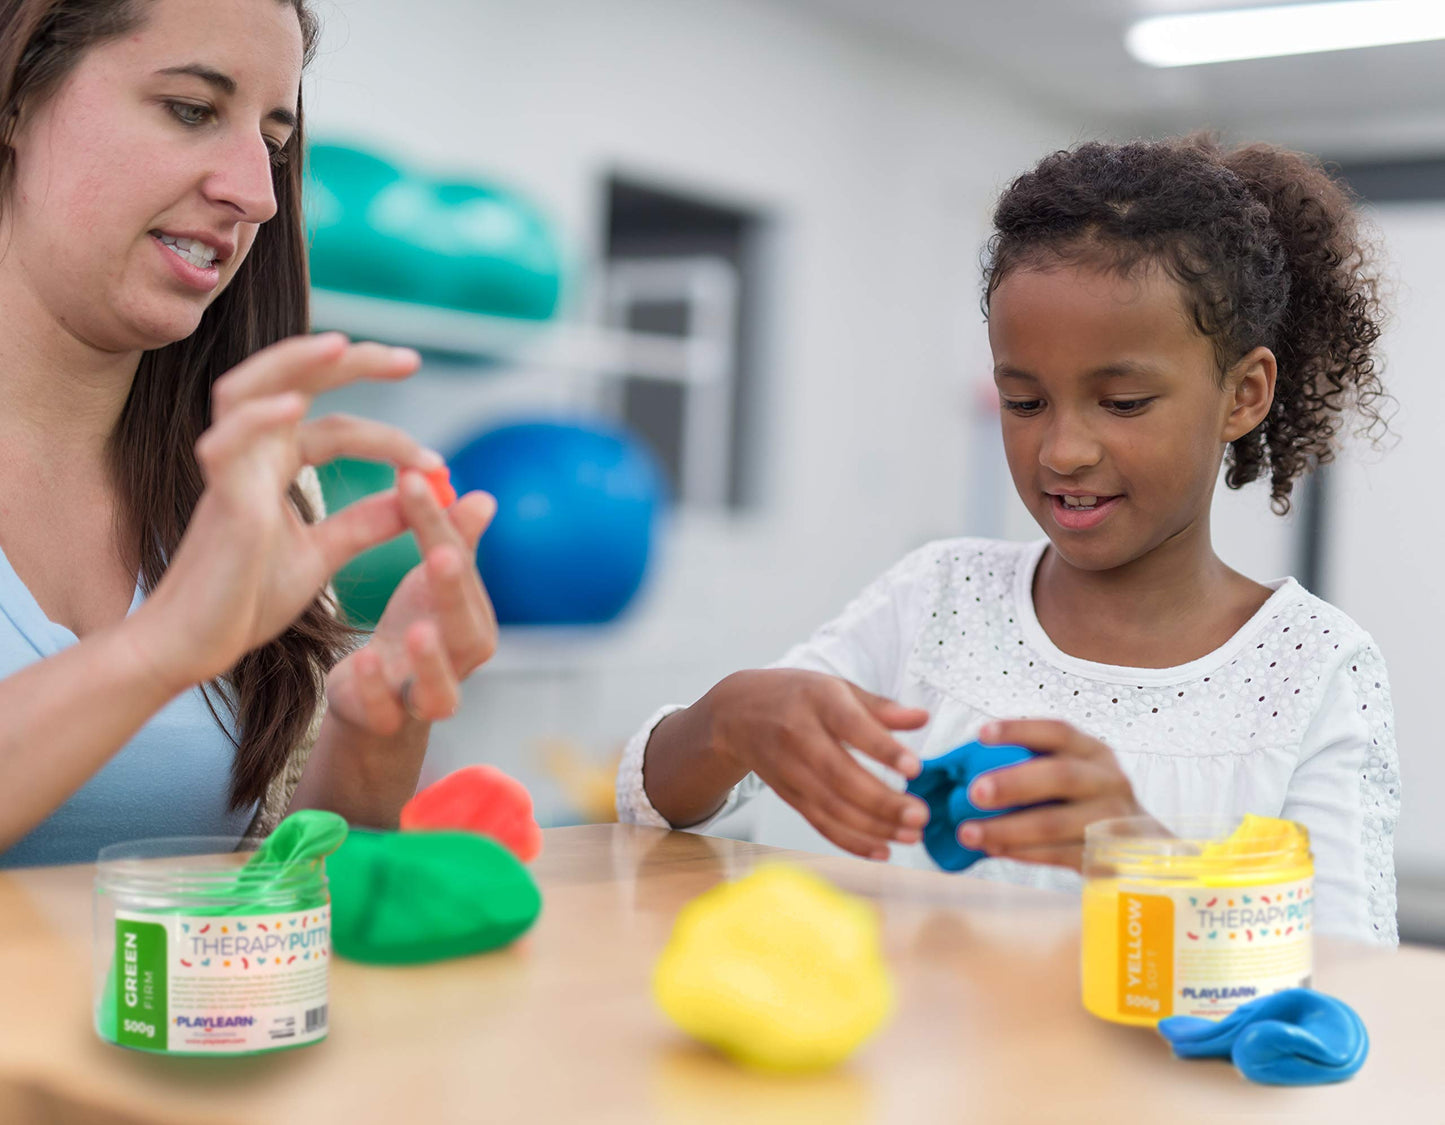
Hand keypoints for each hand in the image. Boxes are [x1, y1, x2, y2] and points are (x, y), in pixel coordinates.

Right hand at [134, 333, 435, 687]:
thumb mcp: (323, 554)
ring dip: (293, 362)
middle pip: (293, 381)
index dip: (390, 439)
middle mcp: (250, 456)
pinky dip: (259, 419)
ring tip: (342, 346)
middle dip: (350, 362)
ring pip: (247, 390)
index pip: (336, 427)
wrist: (196, 646)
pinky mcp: (217, 500)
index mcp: (275, 466)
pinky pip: (226, 444)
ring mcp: (228, 472)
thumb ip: (366, 523)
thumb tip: (418, 497)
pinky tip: (294, 406)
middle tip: (410, 358)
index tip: (438, 464)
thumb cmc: (246, 599)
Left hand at [324, 471, 498, 733]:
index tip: (413, 480)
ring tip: (417, 630)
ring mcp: (428, 696)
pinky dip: (377, 689)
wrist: (379, 701)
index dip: (439, 524)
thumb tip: (483, 497)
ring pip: (441, 687)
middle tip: (440, 553)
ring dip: (430, 659)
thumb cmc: (413, 631)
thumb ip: (452, 542)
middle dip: (454, 591)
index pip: (459, 565)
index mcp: (474, 619)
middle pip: (467, 628)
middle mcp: (461, 659)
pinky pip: (387, 712)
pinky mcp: (388, 720)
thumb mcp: (430, 584)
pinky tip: (362, 659)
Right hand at [703, 669, 930, 860]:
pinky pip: (819, 822)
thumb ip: (880, 706)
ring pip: (831, 806)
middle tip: (919, 816)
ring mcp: (790, 769)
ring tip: (910, 835)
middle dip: (882, 801)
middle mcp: (799, 736)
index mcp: (818, 700)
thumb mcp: (836, 688)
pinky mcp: (787, 795)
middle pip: (840, 775)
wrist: (735, 714)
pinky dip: (850, 840)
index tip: (915, 768)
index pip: (851, 726)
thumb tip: (922, 718)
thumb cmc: (795, 696)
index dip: (882, 749)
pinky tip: (881, 849)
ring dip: (872, 827)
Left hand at [960, 719, 1144, 869]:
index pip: (1058, 732)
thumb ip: (1034, 766)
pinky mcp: (1107, 856)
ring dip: (1008, 828)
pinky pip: (1059, 855)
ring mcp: (1112, 820)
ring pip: (1056, 823)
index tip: (981, 734)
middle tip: (973, 793)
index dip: (1020, 730)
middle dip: (1013, 783)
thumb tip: (963, 769)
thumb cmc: (1087, 803)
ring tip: (968, 832)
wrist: (1142, 850)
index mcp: (1094, 752)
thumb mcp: (1076, 774)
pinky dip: (1023, 852)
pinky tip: (994, 849)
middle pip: (1060, 776)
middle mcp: (1108, 781)